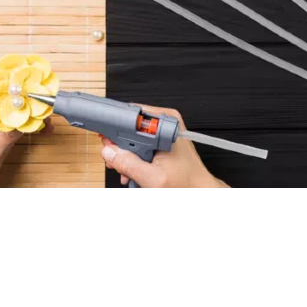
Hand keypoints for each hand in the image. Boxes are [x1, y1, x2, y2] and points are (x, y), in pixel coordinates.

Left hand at [0, 96, 53, 187]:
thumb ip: (7, 135)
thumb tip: (27, 119)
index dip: (19, 95)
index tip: (37, 98)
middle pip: (9, 101)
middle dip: (28, 105)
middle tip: (46, 110)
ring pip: (14, 111)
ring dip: (30, 116)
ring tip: (47, 122)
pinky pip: (14, 122)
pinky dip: (27, 125)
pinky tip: (41, 130)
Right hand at [100, 105, 228, 187]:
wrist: (200, 191)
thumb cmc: (187, 184)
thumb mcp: (153, 178)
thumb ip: (128, 163)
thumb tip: (109, 151)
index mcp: (165, 124)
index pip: (132, 115)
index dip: (115, 129)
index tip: (106, 140)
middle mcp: (165, 123)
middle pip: (129, 127)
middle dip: (119, 147)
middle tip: (116, 162)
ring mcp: (163, 132)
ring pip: (133, 137)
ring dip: (126, 155)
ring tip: (127, 171)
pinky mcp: (162, 140)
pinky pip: (141, 144)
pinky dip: (134, 157)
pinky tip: (134, 170)